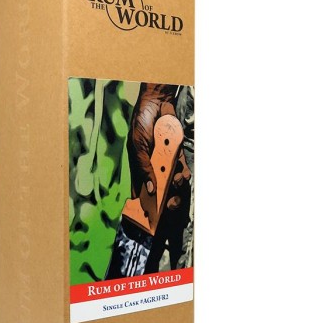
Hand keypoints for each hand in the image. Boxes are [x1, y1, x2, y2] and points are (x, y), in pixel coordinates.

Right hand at [128, 83, 190, 208]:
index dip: (145, 206)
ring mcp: (164, 163)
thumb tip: (150, 190)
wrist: (157, 104)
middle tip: (170, 205)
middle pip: (160, 193)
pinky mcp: (176, 155)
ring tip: (176, 181)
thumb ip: (143, 167)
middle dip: (166, 202)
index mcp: (139, 169)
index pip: (141, 193)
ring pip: (172, 183)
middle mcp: (152, 169)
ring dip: (176, 187)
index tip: (151, 218)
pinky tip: (182, 173)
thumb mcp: (138, 146)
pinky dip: (183, 174)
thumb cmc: (141, 124)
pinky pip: (181, 169)